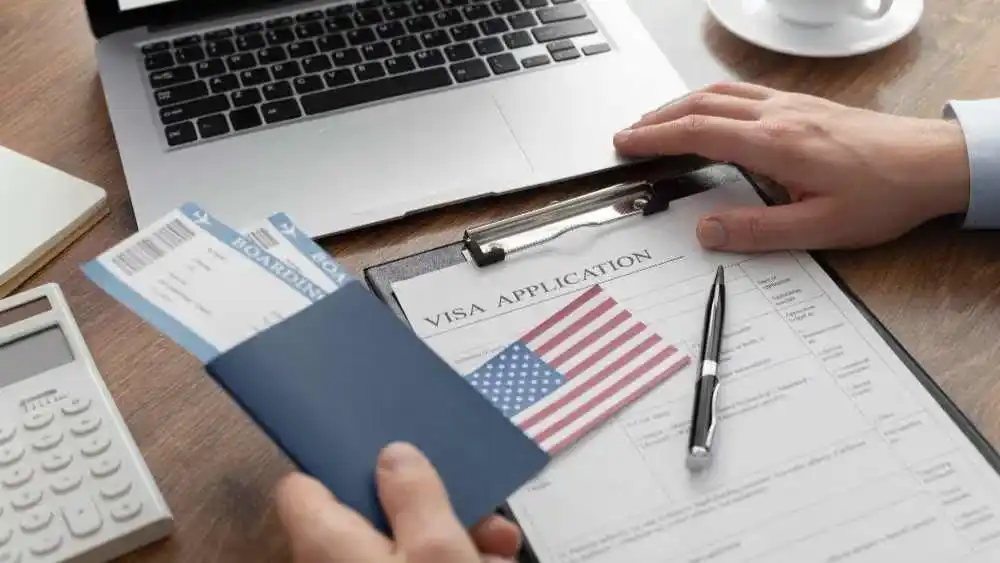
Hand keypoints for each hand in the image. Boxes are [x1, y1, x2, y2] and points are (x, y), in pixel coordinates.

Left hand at [274, 442, 521, 562]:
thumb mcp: (440, 551)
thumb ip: (416, 496)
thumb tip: (392, 454)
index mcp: (325, 545)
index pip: (303, 488)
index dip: (343, 465)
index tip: (386, 454)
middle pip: (364, 518)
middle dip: (426, 508)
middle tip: (476, 509)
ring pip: (395, 551)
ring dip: (449, 540)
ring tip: (498, 548)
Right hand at [613, 82, 971, 251]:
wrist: (932, 162)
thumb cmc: (884, 194)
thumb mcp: (820, 229)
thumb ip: (757, 232)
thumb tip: (706, 231)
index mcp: (776, 145)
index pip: (698, 132)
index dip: (655, 137)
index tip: (626, 143)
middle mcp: (779, 116)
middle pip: (701, 104)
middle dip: (658, 117)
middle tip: (629, 134)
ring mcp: (791, 105)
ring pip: (721, 92)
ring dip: (682, 103)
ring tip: (657, 121)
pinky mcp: (804, 105)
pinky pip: (743, 91)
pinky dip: (711, 98)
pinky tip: (710, 110)